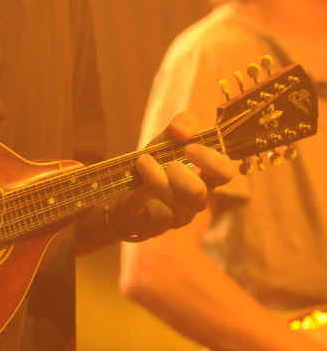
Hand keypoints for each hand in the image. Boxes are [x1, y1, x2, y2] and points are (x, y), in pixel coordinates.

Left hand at [108, 111, 233, 240]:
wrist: (126, 191)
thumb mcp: (167, 139)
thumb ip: (181, 125)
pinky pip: (161, 216)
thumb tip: (182, 131)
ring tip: (142, 164)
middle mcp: (198, 198)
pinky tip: (143, 194)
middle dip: (178, 173)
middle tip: (165, 163)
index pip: (225, 172)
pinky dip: (150, 201)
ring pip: (177, 203)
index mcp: (206, 175)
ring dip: (156, 179)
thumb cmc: (156, 164)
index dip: (210, 159)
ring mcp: (181, 215)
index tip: (188, 148)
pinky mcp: (162, 226)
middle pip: (199, 192)